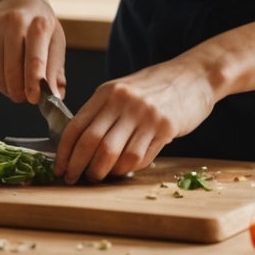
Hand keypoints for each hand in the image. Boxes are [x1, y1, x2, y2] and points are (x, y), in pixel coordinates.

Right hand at [0, 0, 65, 102]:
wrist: (16, 0)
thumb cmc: (40, 25)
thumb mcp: (55, 40)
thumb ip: (55, 70)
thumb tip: (55, 97)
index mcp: (38, 23)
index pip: (35, 58)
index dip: (34, 82)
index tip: (34, 99)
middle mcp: (12, 22)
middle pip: (12, 69)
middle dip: (19, 91)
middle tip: (26, 98)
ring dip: (8, 88)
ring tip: (18, 85)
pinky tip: (5, 67)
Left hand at [55, 58, 216, 182]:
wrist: (194, 76)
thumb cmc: (155, 87)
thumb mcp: (122, 91)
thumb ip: (102, 112)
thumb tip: (78, 145)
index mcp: (107, 92)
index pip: (75, 126)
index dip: (64, 152)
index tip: (60, 168)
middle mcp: (123, 102)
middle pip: (91, 143)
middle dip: (78, 166)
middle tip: (73, 178)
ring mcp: (144, 115)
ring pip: (114, 154)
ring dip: (103, 172)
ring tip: (99, 177)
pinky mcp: (165, 128)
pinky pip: (139, 157)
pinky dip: (127, 168)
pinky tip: (123, 169)